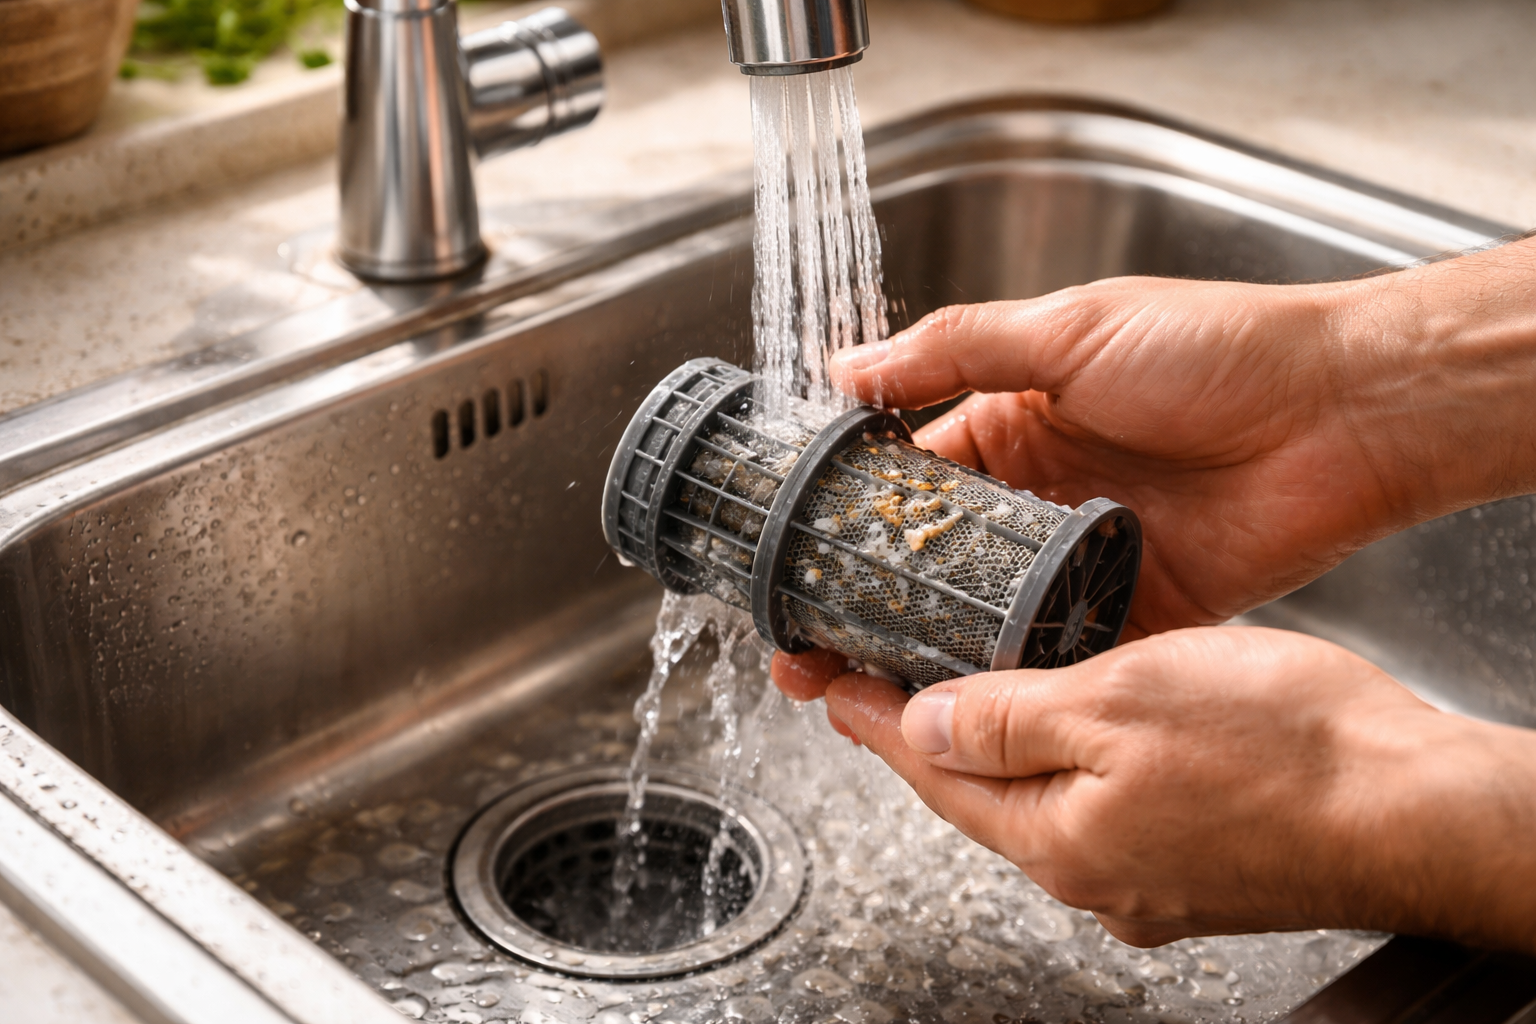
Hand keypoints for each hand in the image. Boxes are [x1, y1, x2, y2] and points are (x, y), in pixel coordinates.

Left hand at [771, 632, 1535, 953]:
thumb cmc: (1287, 752)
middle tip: (870, 673)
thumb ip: (1008, 719)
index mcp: (1056, 834)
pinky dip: (1061, 755)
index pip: (928, 769)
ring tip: (952, 685)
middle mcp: (1090, 870)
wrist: (1417, 807)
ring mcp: (1143, 872)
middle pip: (972, 788)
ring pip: (1034, 794)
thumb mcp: (1120, 701)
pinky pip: (1094, 801)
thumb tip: (920, 723)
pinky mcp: (1192, 860)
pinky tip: (1064, 720)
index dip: (869, 713)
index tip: (823, 678)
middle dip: (917, 728)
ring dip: (988, 741)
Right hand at [831, 239, 1535, 635]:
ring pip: (987, 617)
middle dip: (870, 603)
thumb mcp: (1071, 329)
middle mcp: (1040, 495)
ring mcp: (1085, 559)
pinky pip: (1062, 653)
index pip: (909, 478)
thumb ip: (957, 349)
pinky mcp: (1138, 610)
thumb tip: (847, 367)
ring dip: (930, 651)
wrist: (1346, 413)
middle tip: (805, 648)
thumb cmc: (1219, 351)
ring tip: (862, 688)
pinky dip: (1017, 679)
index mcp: (1015, 420)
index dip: (848, 520)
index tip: (794, 561)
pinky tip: (962, 704)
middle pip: (936, 561)